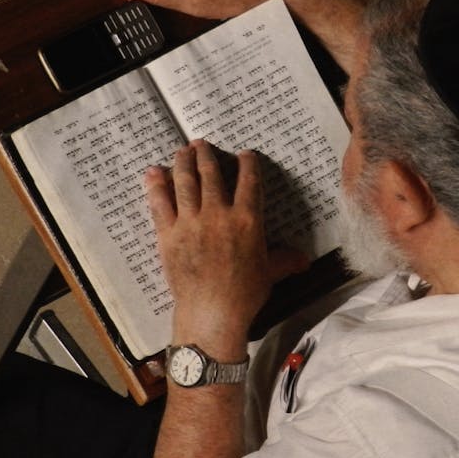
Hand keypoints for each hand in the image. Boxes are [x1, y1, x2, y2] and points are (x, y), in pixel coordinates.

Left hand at [145, 141, 308, 358]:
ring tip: (183, 151)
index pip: (249, 181)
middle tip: (202, 144)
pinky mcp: (168, 234)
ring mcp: (190, 222)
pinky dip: (156, 186)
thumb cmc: (244, 294)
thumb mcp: (270, 273)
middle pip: (211, 174)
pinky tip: (153, 172)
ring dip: (183, 162)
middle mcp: (218, 214)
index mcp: (247, 219)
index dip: (247, 163)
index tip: (245, 154)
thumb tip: (306, 261)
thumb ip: (286, 260)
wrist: (212, 313)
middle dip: (207, 155)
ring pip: (185, 182)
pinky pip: (160, 203)